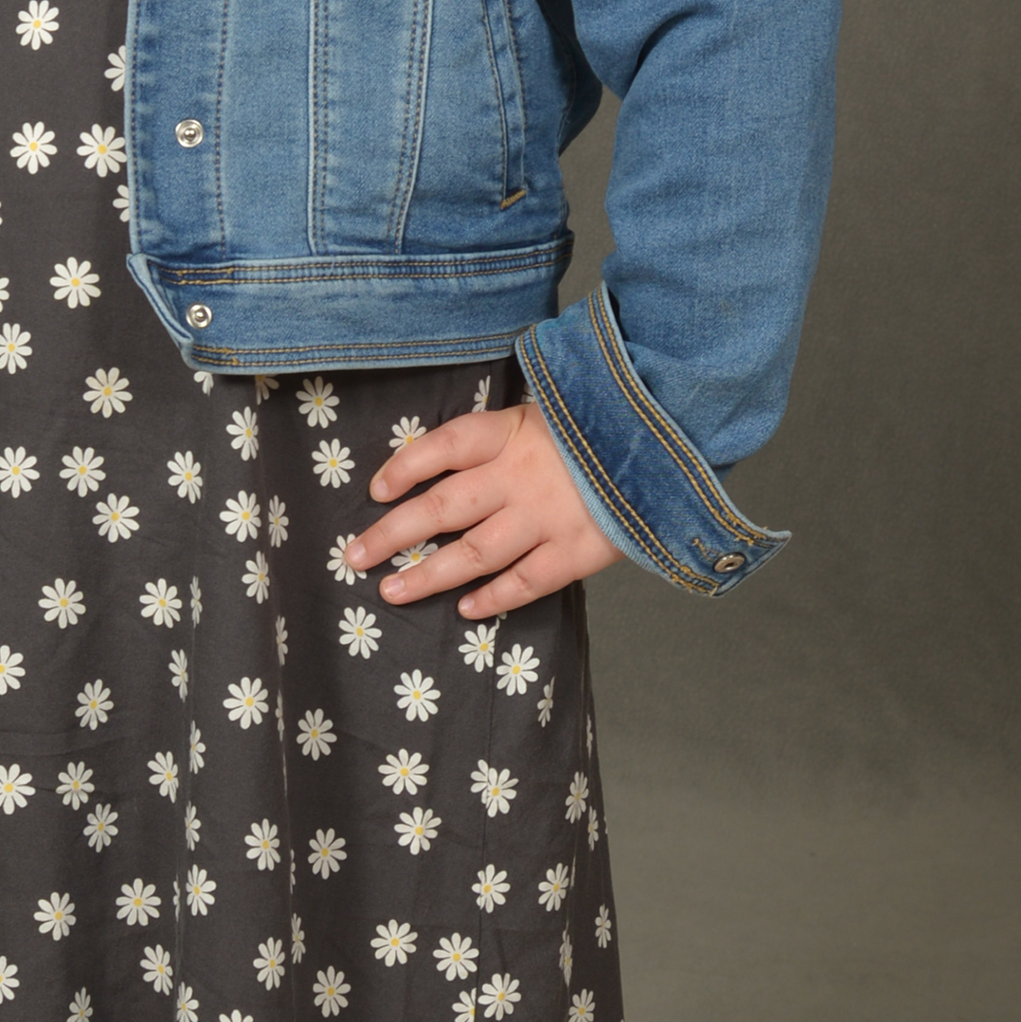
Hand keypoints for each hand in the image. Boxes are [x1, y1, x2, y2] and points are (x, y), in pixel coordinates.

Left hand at [342, 399, 619, 618]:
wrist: (665, 446)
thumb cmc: (596, 431)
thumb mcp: (546, 412)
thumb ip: (499, 434)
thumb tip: (442, 460)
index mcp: (511, 432)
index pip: (444, 446)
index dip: (405, 467)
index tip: (376, 490)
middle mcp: (521, 476)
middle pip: (443, 508)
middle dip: (393, 535)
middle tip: (356, 556)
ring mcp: (548, 517)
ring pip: (474, 553)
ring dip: (429, 576)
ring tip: (392, 591)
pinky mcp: (577, 551)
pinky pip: (525, 582)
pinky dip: (493, 598)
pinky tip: (464, 609)